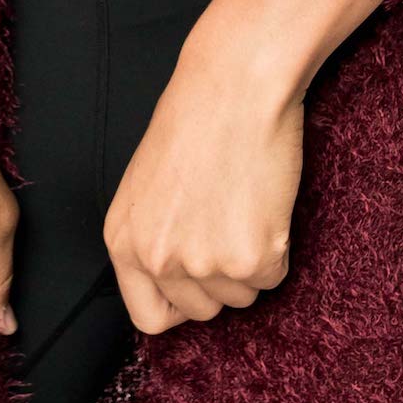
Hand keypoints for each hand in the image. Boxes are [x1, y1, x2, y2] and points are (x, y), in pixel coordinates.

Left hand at [103, 0, 382, 332]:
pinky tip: (265, 202)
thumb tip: (178, 279)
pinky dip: (279, 247)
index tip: (200, 286)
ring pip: (242, 296)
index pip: (149, 317)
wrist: (234, 85)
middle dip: (222, 279)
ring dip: (252, 261)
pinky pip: (274, 276)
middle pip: (202, 311)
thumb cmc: (197, 120)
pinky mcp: (247, 259)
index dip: (181, 305)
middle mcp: (156, 259)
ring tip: (245, 205)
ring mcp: (201, 263)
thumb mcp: (149, 186)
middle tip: (230, 224)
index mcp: (124, 241)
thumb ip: (156, 236)